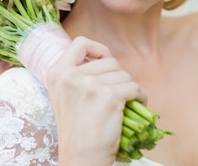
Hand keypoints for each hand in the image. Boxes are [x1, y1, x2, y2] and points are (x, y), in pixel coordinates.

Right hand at [46, 36, 145, 165]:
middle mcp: (70, 75)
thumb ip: (77, 75)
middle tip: (118, 92)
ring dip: (129, 87)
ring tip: (126, 102)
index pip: (80, 43)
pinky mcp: (109, 96)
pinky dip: (140, 96)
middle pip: (109, 60)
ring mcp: (90, 84)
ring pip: (124, 74)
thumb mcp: (64, 96)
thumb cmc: (76, 131)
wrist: (81, 157)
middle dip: (119, 75)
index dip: (97, 48)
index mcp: (57, 73)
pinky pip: (134, 87)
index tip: (105, 59)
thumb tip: (106, 59)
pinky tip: (136, 105)